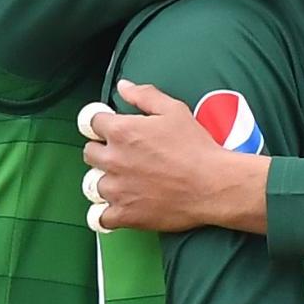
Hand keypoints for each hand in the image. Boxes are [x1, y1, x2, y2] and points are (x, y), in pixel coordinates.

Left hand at [81, 81, 269, 232]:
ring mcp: (117, 189)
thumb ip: (144, 95)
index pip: (89, 122)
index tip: (110, 129)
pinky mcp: (125, 214)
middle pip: (89, 153)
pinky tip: (118, 208)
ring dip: (106, 182)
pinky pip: (99, 217)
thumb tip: (123, 86)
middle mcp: (113, 159)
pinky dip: (105, 214)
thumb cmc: (197, 147)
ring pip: (93, 184)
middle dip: (102, 152)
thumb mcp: (175, 111)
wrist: (214, 185)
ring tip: (125, 183)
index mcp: (121, 131)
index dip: (100, 124)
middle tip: (124, 156)